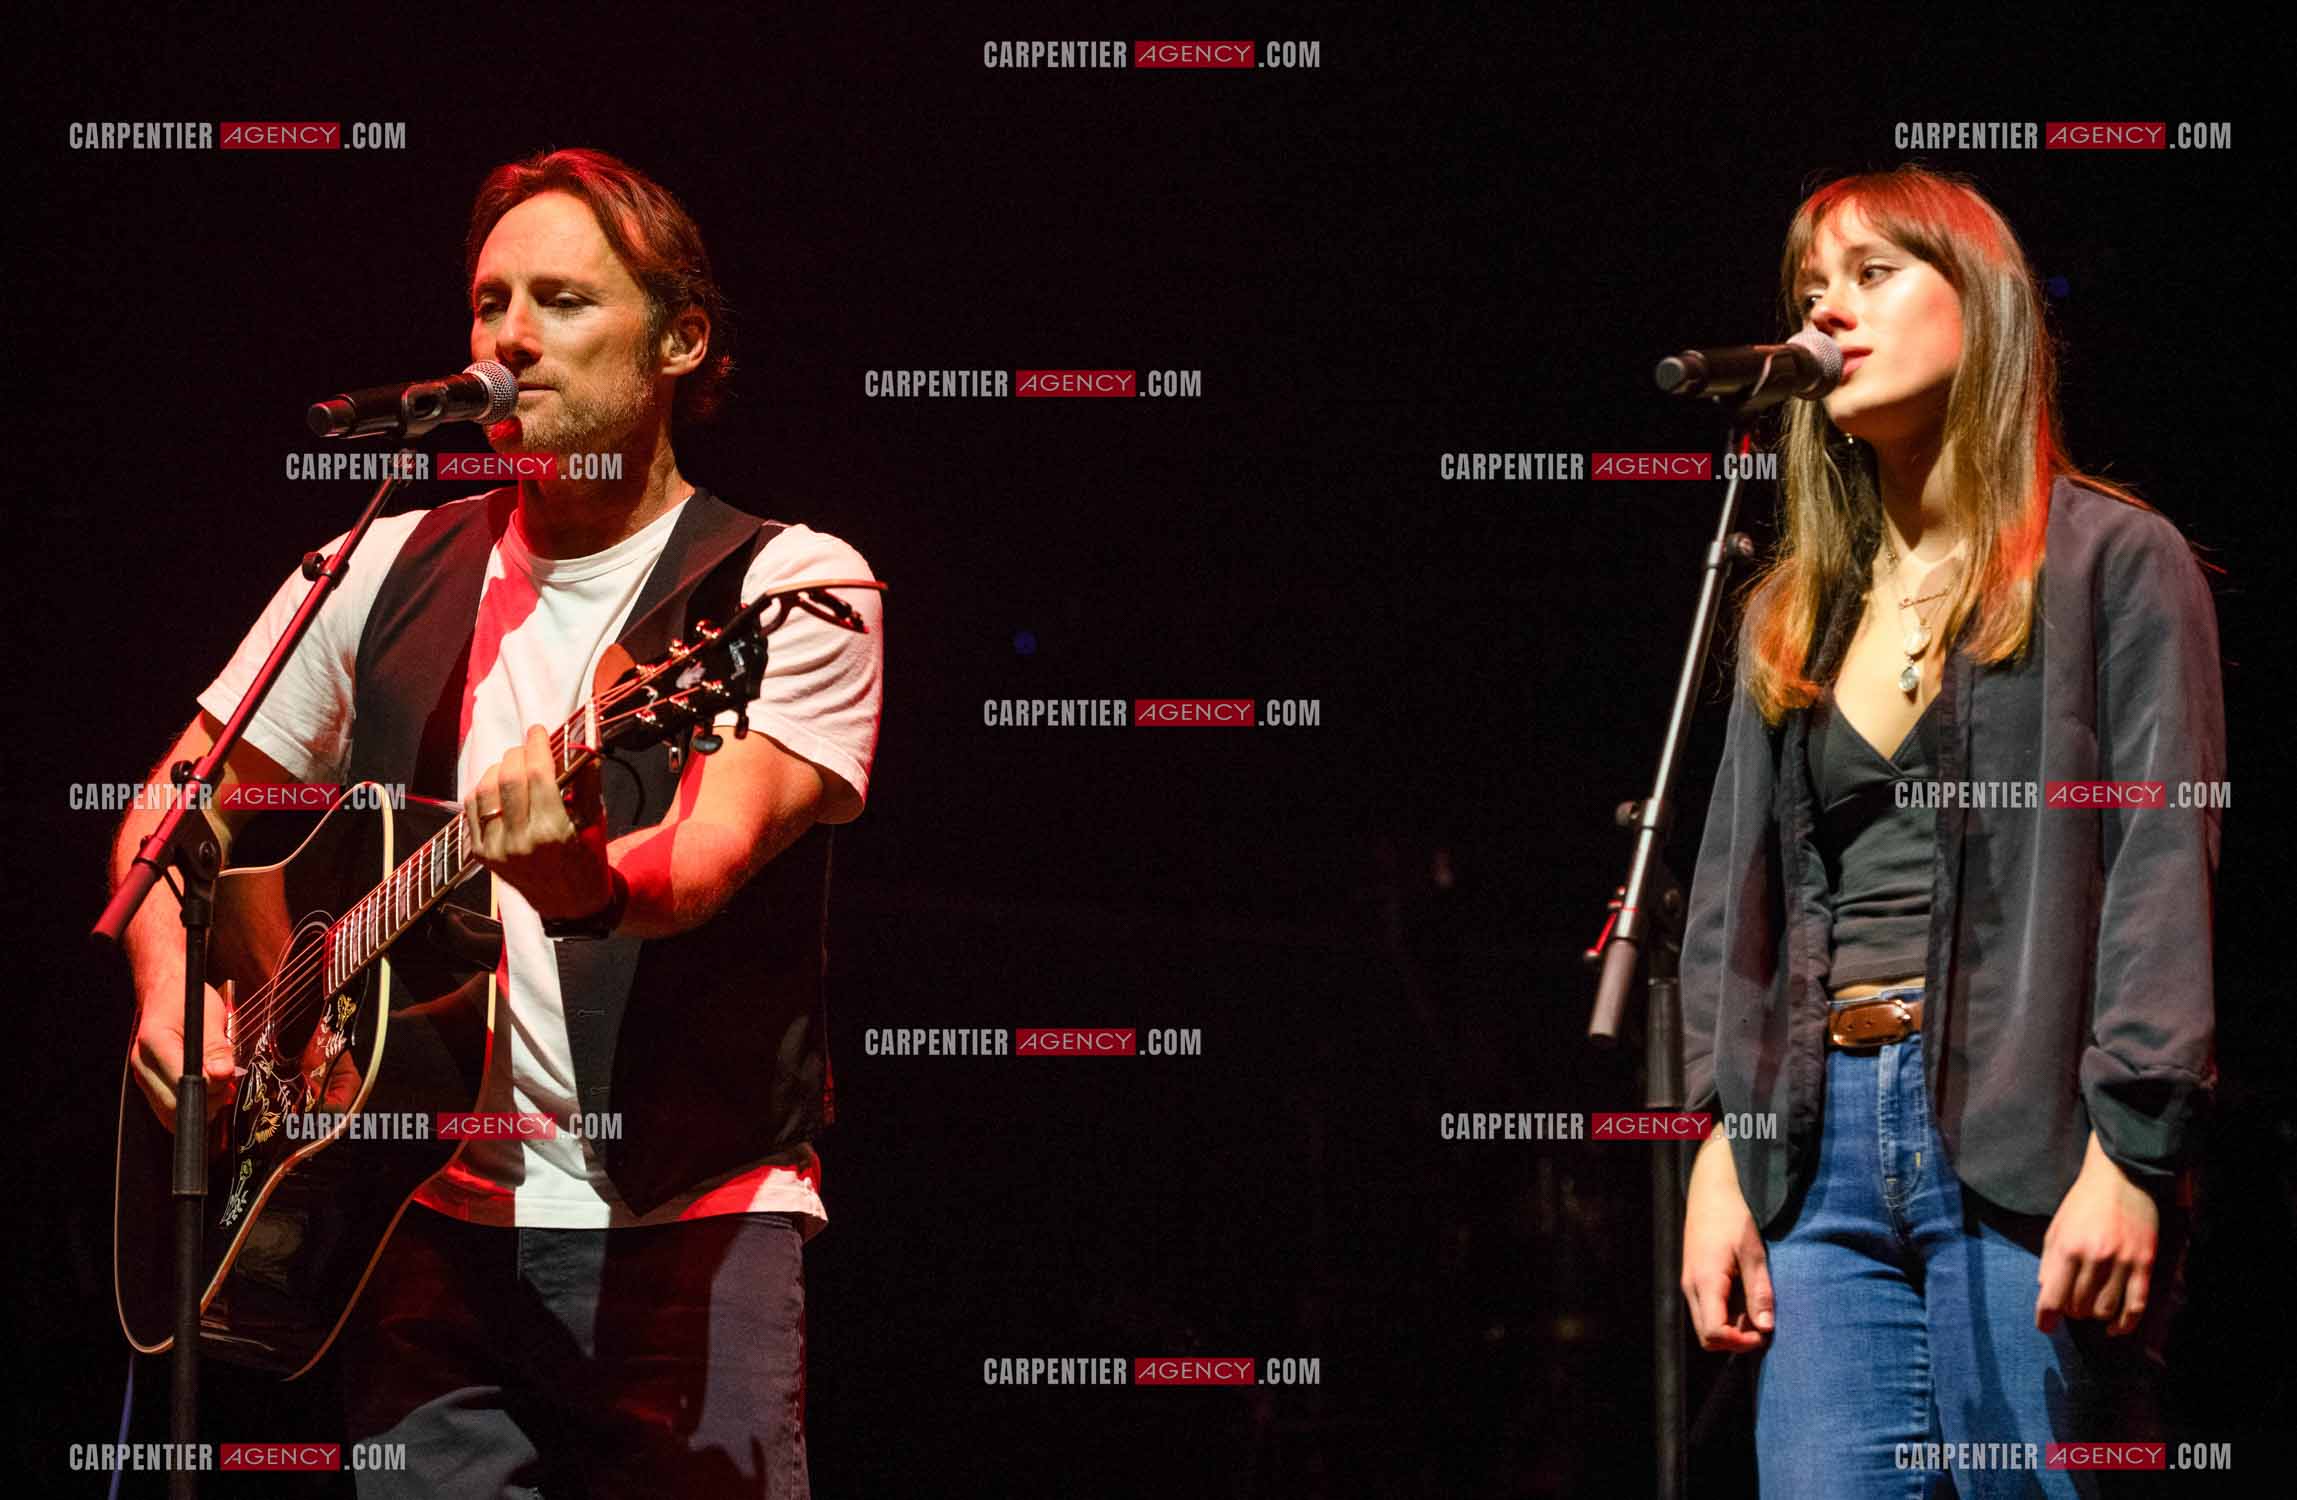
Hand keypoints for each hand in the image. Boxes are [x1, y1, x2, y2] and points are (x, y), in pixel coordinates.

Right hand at [131, 979, 236, 1129]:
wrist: (164, 990)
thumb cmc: (185, 999)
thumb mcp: (209, 1015)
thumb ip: (217, 1047)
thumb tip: (221, 1075)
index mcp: (155, 1042)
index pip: (182, 1081)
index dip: (210, 1086)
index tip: (227, 1078)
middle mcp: (142, 1063)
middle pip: (173, 1105)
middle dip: (206, 1102)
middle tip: (227, 1086)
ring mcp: (142, 1075)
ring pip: (168, 1112)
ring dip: (199, 1106)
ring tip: (219, 1086)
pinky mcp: (148, 1083)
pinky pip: (167, 1106)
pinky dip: (189, 1103)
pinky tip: (205, 1089)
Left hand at [465, 724, 612, 918]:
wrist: (569, 904)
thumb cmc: (587, 859)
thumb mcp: (596, 821)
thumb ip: (589, 780)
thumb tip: (584, 744)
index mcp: (554, 831)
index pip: (538, 774)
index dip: (537, 745)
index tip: (539, 731)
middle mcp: (521, 840)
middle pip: (508, 777)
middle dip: (518, 753)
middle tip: (528, 748)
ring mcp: (496, 848)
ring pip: (484, 790)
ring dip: (497, 769)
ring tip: (512, 766)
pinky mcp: (481, 853)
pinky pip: (472, 809)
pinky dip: (483, 789)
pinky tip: (497, 786)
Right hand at [1681, 1134, 1774, 1351]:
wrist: (1710, 1191)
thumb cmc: (1732, 1218)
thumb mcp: (1753, 1253)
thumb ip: (1759, 1291)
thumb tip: (1767, 1328)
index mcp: (1706, 1282)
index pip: (1714, 1332)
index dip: (1739, 1343)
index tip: (1763, 1334)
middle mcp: (1691, 1288)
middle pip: (1706, 1337)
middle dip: (1734, 1342)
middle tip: (1762, 1329)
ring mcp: (1689, 1284)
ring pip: (1704, 1326)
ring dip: (1730, 1330)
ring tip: (1756, 1313)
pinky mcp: (1693, 1280)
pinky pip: (1705, 1312)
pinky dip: (1724, 1318)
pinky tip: (1744, 1302)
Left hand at [2036, 1134, 2157, 1336]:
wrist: (2121, 1177)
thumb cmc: (2083, 1203)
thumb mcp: (2057, 1227)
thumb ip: (2049, 1261)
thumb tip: (2045, 1292)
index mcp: (2068, 1248)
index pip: (2053, 1296)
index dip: (2046, 1317)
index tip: (2044, 1327)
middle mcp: (2095, 1258)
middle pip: (2079, 1307)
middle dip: (2071, 1311)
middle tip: (2070, 1304)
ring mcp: (2123, 1262)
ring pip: (2105, 1311)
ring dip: (2094, 1316)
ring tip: (2090, 1307)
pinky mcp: (2144, 1264)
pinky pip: (2136, 1305)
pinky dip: (2125, 1323)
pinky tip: (2115, 1328)